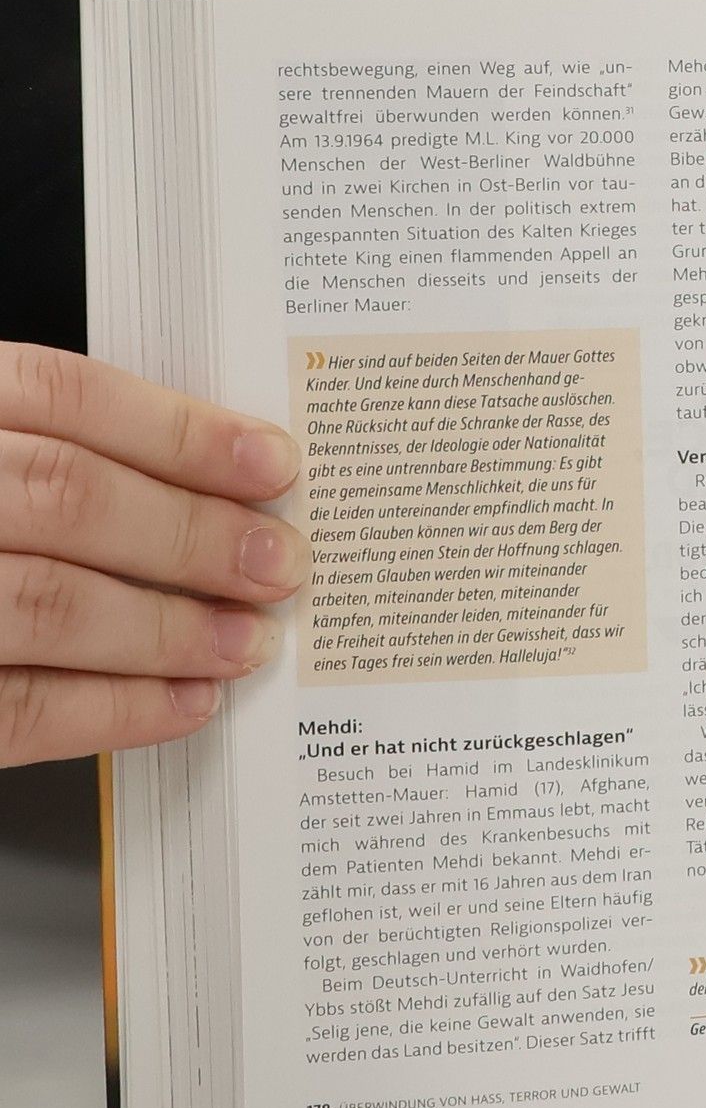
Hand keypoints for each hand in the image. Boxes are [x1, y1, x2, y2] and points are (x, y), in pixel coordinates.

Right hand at [0, 344, 307, 766]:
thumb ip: (43, 451)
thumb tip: (206, 481)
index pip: (60, 398)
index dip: (180, 431)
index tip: (272, 463)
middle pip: (67, 497)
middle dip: (192, 536)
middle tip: (278, 563)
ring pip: (46, 604)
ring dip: (168, 630)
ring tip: (247, 640)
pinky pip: (16, 708)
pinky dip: (115, 709)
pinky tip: (184, 703)